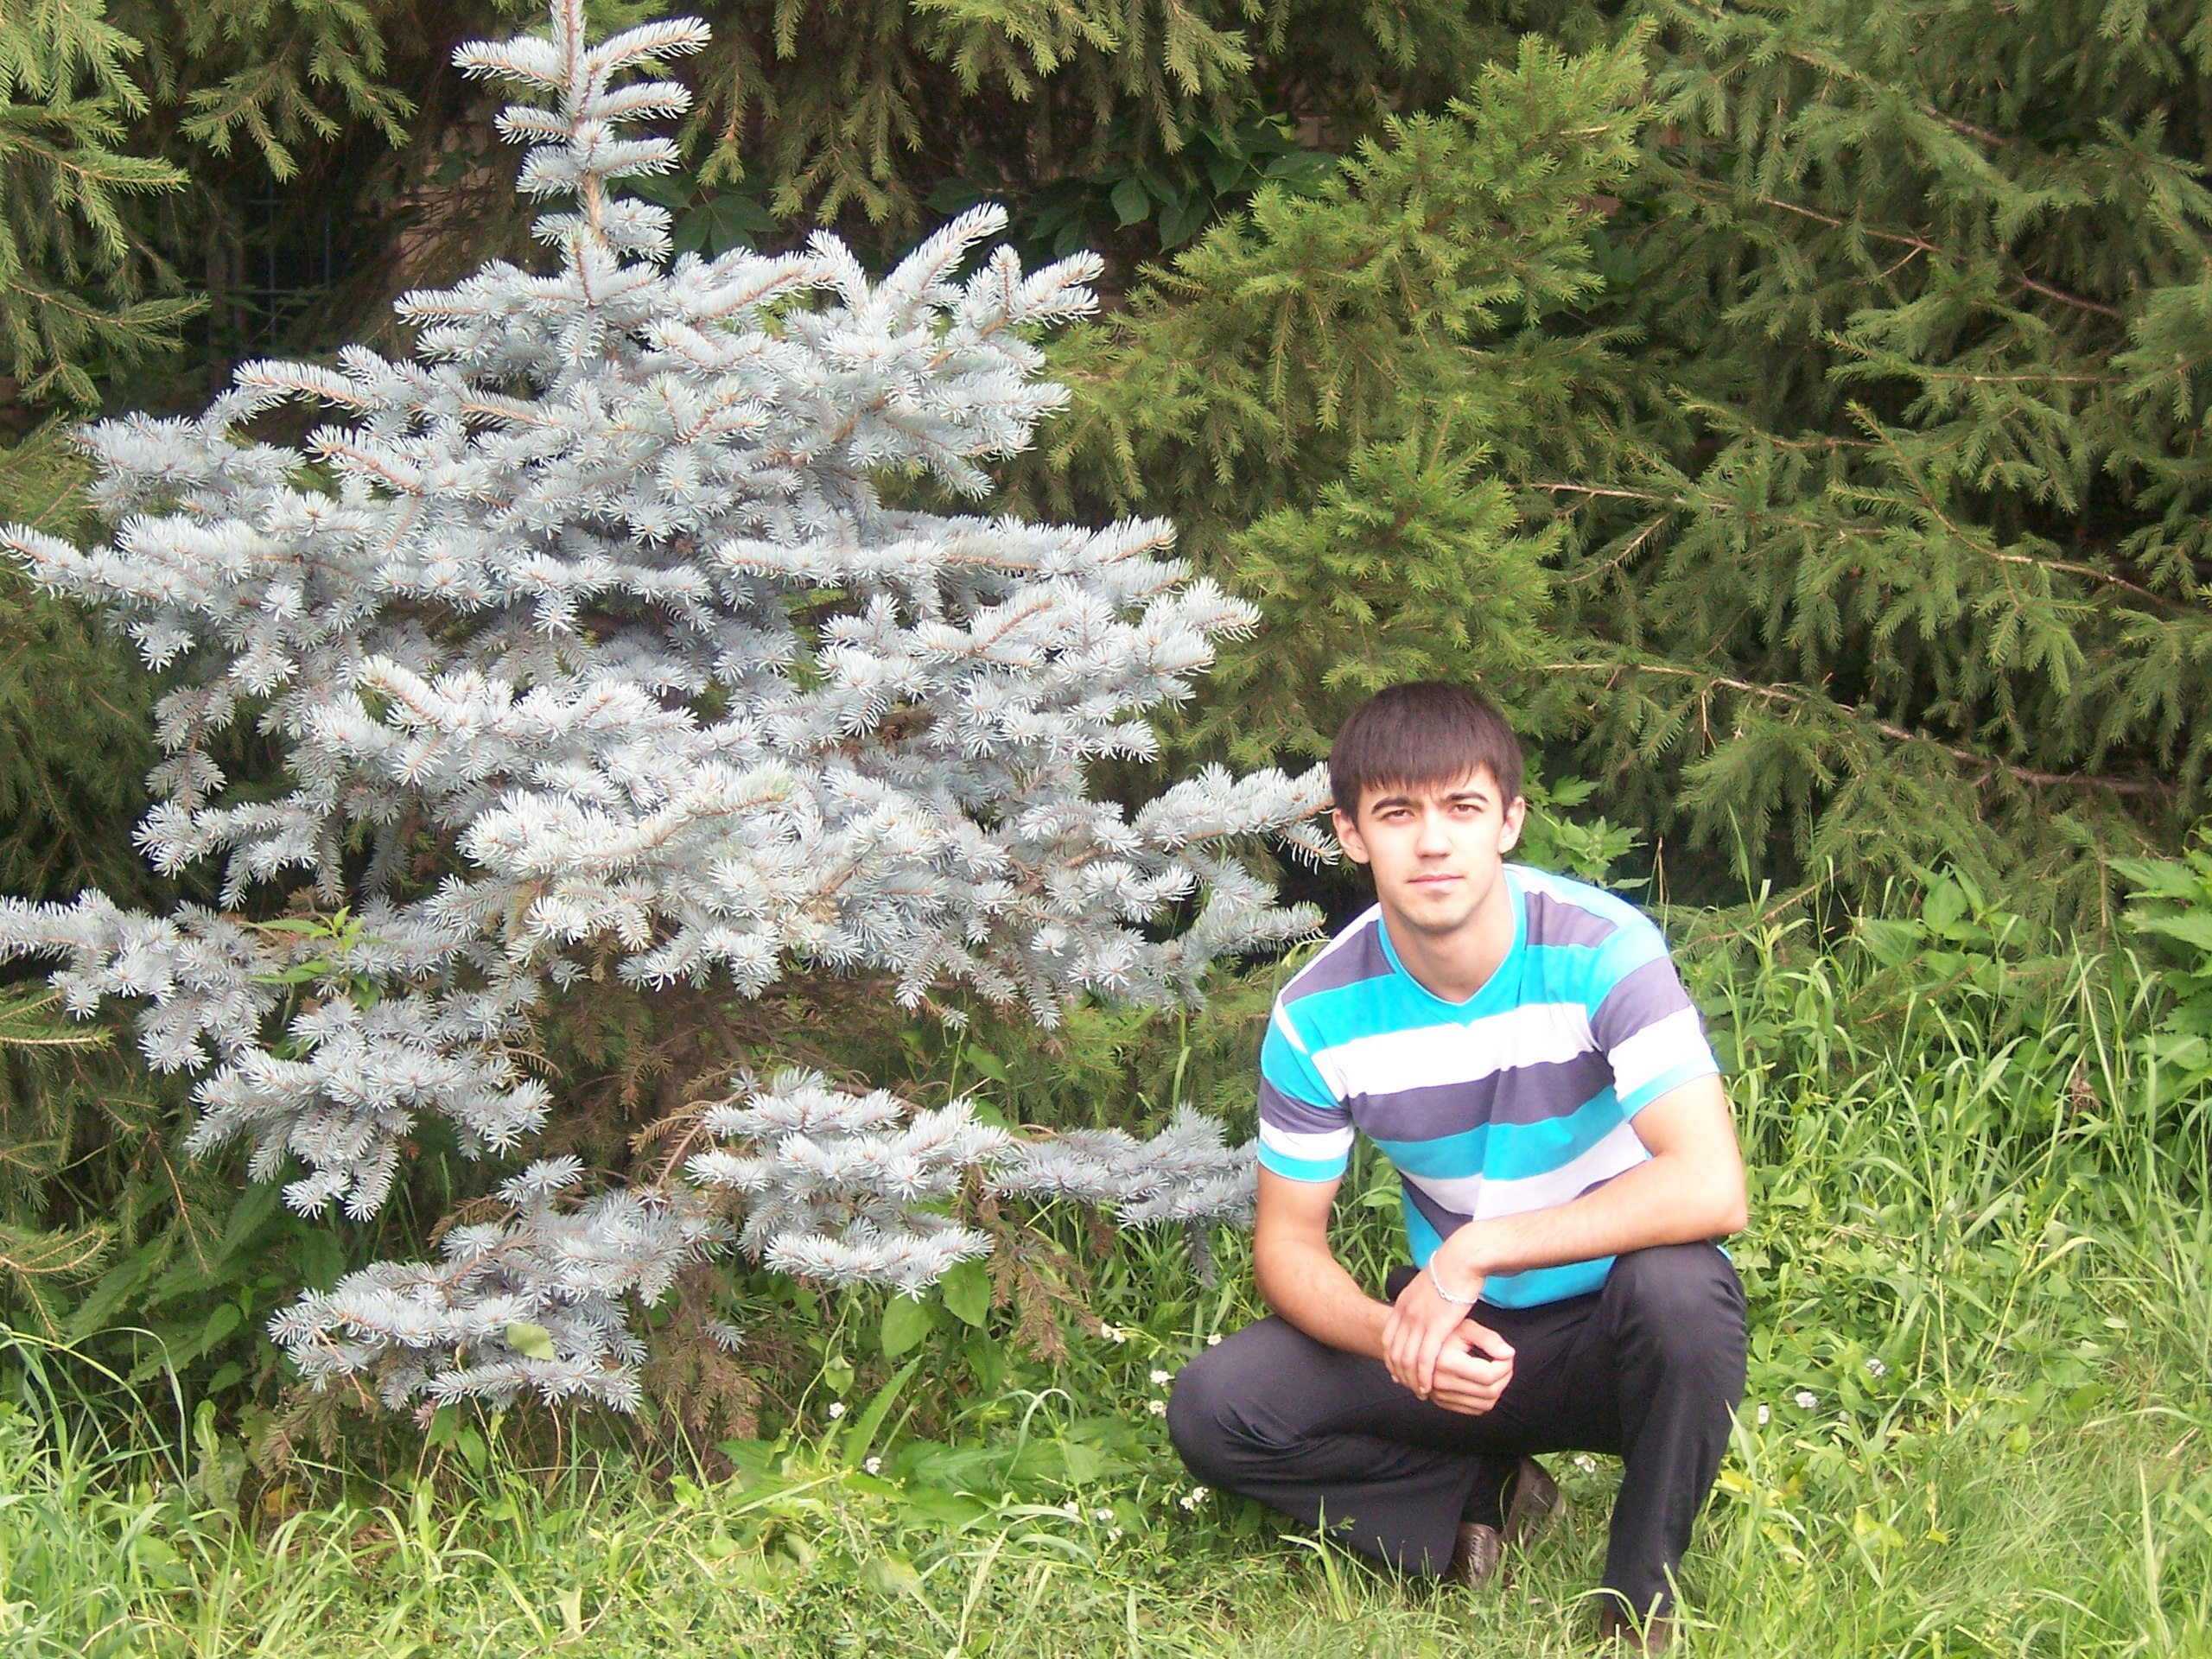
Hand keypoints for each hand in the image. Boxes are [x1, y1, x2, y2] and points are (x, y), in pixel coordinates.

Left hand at [1382, 1262, 1511, 1403]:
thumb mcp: (1427, 1284)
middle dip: (1399, 1372)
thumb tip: (1423, 1303)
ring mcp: (1419, 1321)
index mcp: (1403, 1303)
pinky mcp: (1436, 1327)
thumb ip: (1421, 1298)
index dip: (1390, 1356)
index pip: (1388, 1337)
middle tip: (1406, 1386)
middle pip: (1394, 1351)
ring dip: (1411, 1379)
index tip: (1396, 1369)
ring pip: (1407, 1359)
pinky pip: (1424, 1358)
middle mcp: (1406, 1313)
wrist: (1462, 1259)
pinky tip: (1428, 1386)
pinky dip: (1423, 1375)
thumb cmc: (1452, 1269)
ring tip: (1419, 1391)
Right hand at [1428, 1326, 1514, 1415]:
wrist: (1419, 1343)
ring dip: (1498, 1389)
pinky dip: (1486, 1399)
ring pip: (1485, 1404)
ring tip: (1496, 1372)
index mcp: (1446, 1362)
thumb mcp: (1465, 1328)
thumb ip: (1489, 1339)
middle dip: (1504, 1377)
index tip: (1506, 1355)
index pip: (1488, 1375)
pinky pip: (1475, 1410)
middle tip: (1505, 1363)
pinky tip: (1485, 1383)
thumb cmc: (1443, 1332)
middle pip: (1489, 1392)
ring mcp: (1441, 1395)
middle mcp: (1441, 1382)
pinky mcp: (1442, 1402)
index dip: (1505, 1366)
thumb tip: (1509, 1353)